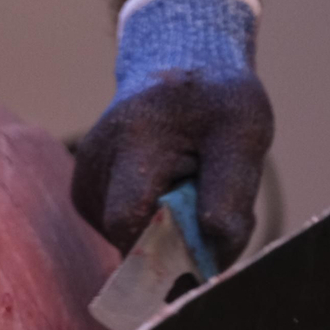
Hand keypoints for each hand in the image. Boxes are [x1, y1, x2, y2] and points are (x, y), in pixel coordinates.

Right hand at [72, 0, 274, 267]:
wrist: (176, 64)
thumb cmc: (215, 98)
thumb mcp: (243, 131)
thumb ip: (230, 190)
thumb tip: (213, 247)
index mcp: (133, 140)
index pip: (129, 220)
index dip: (161, 255)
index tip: (199, 265)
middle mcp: (96, 162)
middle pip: (130, 237)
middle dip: (176, 244)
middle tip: (215, 219)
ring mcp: (85, 179)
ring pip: (127, 239)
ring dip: (168, 234)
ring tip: (192, 193)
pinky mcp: (85, 194)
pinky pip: (123, 232)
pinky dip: (154, 226)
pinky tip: (169, 194)